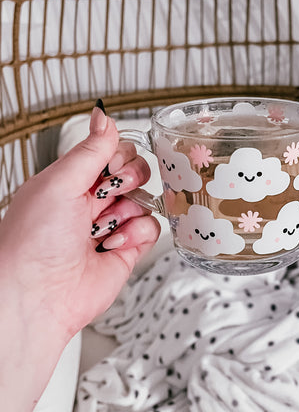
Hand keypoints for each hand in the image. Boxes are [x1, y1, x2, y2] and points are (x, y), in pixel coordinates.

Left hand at [0, 104, 160, 341]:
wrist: (36, 295)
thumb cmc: (33, 242)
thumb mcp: (60, 181)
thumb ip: (90, 149)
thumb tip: (103, 115)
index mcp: (70, 180)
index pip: (111, 151)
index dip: (118, 154)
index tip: (110, 164)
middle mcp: (91, 201)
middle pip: (133, 172)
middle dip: (128, 180)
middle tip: (109, 192)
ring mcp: (110, 225)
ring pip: (144, 199)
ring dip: (126, 210)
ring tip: (101, 228)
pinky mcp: (127, 250)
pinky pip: (151, 228)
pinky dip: (135, 233)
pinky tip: (112, 243)